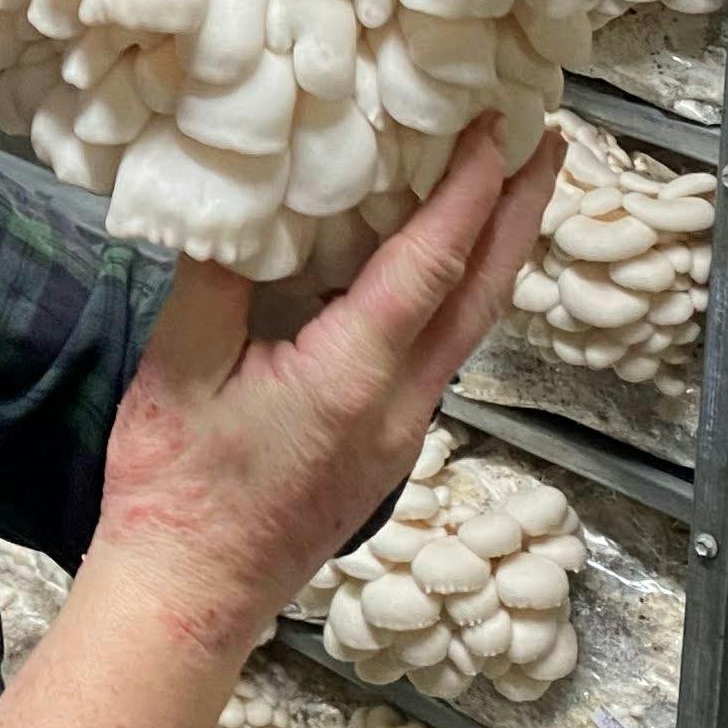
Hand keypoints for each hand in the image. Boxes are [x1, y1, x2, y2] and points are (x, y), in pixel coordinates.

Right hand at [88, 122, 560, 661]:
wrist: (190, 600)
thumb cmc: (176, 495)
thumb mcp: (177, 371)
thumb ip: (214, 280)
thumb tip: (240, 198)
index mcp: (352, 378)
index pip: (432, 265)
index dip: (469, 189)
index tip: (496, 126)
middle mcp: (399, 406)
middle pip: (483, 295)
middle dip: (521, 211)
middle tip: (551, 140)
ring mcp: (401, 433)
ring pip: (470, 327)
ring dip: (497, 252)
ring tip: (512, 188)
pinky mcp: (387, 450)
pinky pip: (441, 355)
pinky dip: (457, 294)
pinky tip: (441, 269)